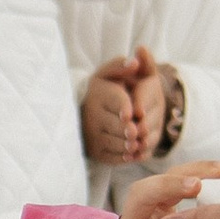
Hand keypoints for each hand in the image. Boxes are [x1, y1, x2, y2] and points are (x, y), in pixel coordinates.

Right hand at [82, 47, 162, 164]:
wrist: (84, 112)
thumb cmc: (104, 90)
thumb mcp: (109, 73)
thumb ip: (122, 65)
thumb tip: (135, 61)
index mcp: (99, 94)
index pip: (114, 101)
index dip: (123, 108)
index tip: (129, 115)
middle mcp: (92, 116)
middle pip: (118, 126)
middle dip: (129, 130)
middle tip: (135, 133)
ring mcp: (92, 136)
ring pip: (117, 143)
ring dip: (129, 145)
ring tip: (135, 142)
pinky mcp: (96, 151)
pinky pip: (113, 157)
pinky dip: (125, 156)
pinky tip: (131, 152)